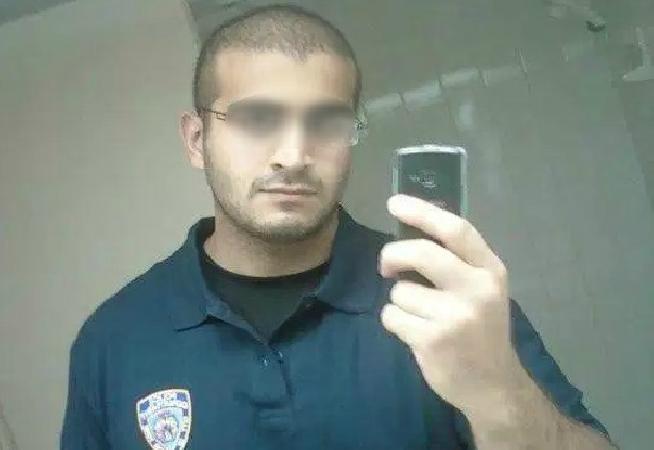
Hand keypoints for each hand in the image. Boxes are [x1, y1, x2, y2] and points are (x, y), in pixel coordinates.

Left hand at [379, 194, 523, 418]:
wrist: (494, 385)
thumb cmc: (481, 330)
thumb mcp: (482, 289)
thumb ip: (456, 262)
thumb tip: (409, 231)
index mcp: (490, 270)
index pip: (456, 230)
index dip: (422, 212)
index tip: (394, 203)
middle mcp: (477, 289)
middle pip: (421, 253)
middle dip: (393, 254)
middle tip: (387, 265)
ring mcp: (455, 316)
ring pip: (400, 291)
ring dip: (399, 302)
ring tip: (419, 316)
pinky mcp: (433, 340)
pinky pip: (392, 316)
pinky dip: (394, 322)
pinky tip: (415, 333)